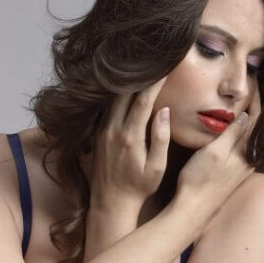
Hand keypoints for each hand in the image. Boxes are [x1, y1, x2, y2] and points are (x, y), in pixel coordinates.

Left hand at [89, 77, 170, 212]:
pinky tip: (124, 86)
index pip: (143, 100)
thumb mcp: (156, 169)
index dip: (155, 81)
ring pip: (113, 97)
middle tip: (153, 59)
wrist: (111, 202)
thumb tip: (164, 111)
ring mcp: (102, 130)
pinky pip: (106, 107)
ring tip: (140, 67)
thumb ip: (161, 139)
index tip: (166, 66)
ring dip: (127, 82)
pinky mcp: (97, 133)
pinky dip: (116, 94)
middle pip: (125, 92)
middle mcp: (113, 129)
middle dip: (141, 75)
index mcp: (131, 137)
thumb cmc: (138, 188)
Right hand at [176, 80, 261, 209]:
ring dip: (248, 120)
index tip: (253, 83)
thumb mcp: (214, 152)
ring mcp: (241, 167)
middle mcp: (248, 160)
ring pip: (250, 137)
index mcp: (246, 153)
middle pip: (257, 128)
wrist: (192, 210)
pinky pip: (242, 146)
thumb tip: (246, 115)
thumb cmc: (199, 181)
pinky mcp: (233, 173)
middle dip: (255, 107)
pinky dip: (240, 133)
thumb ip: (231, 134)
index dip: (256, 99)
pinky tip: (233, 128)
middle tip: (250, 88)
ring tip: (244, 102)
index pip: (257, 120)